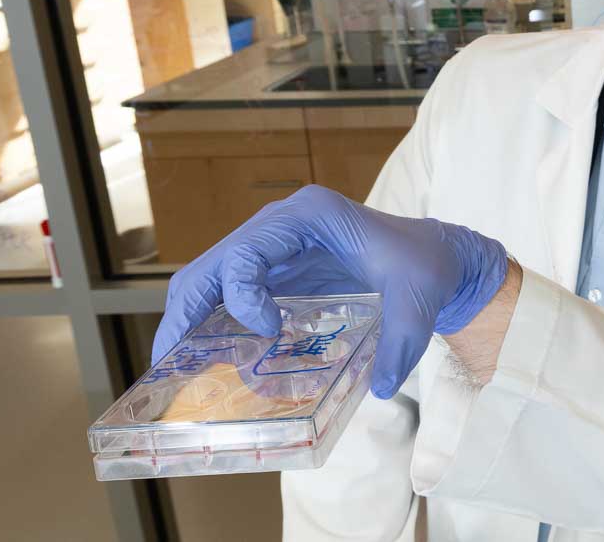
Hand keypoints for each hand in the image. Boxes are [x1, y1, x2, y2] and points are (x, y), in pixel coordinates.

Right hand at [152, 185, 508, 398]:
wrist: (434, 256)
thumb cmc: (424, 266)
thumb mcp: (420, 300)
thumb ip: (404, 341)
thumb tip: (380, 388)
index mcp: (309, 215)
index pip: (246, 250)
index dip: (242, 293)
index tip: (269, 330)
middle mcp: (281, 224)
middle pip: (212, 264)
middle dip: (185, 312)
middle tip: (170, 364)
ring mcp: (273, 245)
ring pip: (209, 277)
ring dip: (188, 320)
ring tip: (174, 367)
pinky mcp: (274, 269)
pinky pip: (227, 291)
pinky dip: (210, 321)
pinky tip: (205, 357)